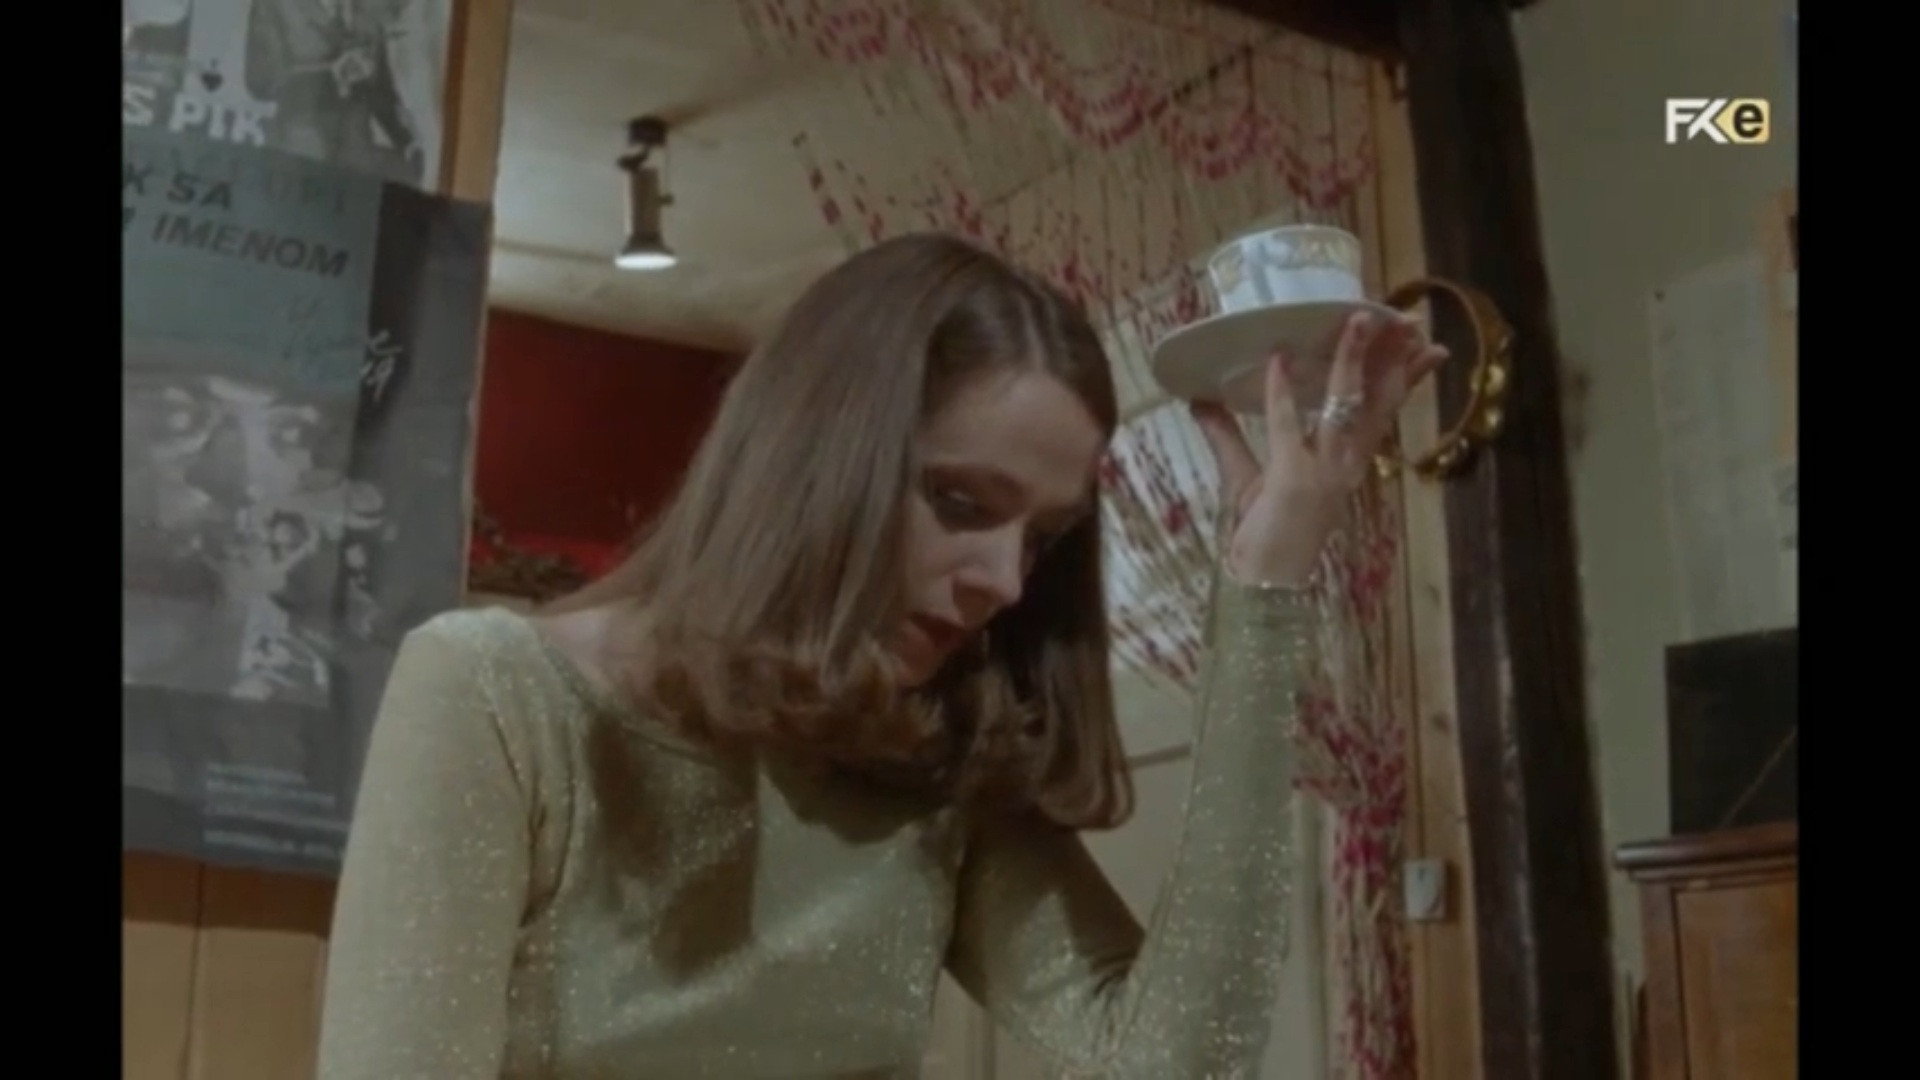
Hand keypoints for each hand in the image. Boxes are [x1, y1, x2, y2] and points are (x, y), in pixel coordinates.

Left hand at [1191, 311, 1447, 585]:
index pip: (1384, 412)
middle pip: (1377, 401)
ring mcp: (1323, 473)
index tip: (1422, 346)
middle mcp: (1345, 466)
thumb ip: (1226, 435)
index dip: (1407, 378)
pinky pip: (1287, 426)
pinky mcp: (1293, 480)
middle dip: (1392, 357)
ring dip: (1350, 361)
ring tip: (1355, 321)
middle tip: (1402, 319)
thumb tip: (1200, 399)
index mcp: (1347, 465)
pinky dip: (1280, 392)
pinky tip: (1278, 360)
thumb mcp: (1245, 477)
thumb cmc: (1261, 537)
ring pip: (1345, 406)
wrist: (1261, 586)